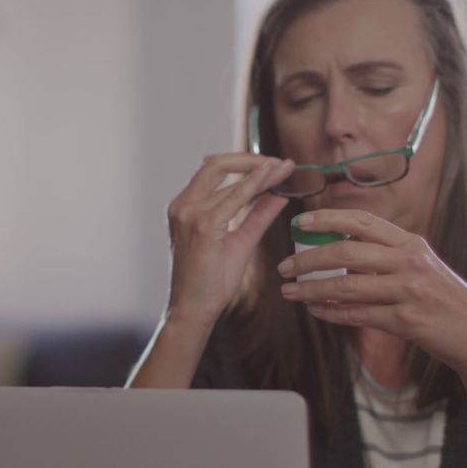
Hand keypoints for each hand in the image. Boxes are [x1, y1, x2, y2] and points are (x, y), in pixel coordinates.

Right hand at [166, 153, 295, 326]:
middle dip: (250, 158)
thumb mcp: (240, 240)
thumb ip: (258, 215)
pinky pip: (233, 197)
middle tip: (279, 162)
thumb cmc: (212, 281)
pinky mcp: (202, 225)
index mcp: (186, 206)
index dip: (246, 163)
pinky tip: (272, 181)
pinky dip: (254, 185)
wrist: (195, 309)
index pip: (215, 171)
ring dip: (259, 171)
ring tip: (284, 168)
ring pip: (227, 178)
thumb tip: (279, 194)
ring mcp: (189, 213)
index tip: (274, 163)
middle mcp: (183, 204)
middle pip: (216, 163)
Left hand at [276, 209, 466, 377]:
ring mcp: (408, 291)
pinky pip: (358, 315)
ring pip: (347, 285)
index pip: (362, 221)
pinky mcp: (406, 321)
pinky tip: (315, 310)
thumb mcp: (420, 266)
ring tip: (290, 292)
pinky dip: (332, 313)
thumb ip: (385, 256)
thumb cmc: (443, 299)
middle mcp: (409, 262)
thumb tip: (338, 250)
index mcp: (411, 243)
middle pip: (346, 251)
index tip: (300, 222)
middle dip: (308, 258)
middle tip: (284, 266)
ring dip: (312, 289)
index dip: (327, 219)